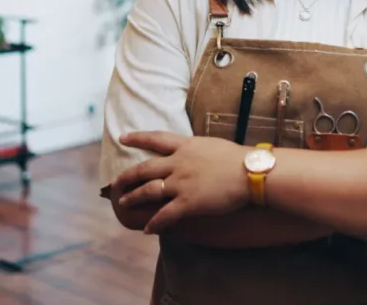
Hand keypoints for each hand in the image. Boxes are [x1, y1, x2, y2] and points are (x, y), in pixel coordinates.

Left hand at [113, 132, 249, 233]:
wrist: (250, 172)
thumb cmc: (239, 158)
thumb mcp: (213, 145)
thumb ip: (198, 149)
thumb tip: (193, 151)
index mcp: (186, 146)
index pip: (156, 139)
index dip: (137, 138)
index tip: (123, 137)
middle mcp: (178, 163)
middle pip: (145, 168)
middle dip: (128, 176)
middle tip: (116, 182)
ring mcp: (181, 183)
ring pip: (149, 190)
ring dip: (134, 198)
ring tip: (124, 204)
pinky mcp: (188, 202)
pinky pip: (165, 215)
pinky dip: (154, 223)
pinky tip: (147, 229)